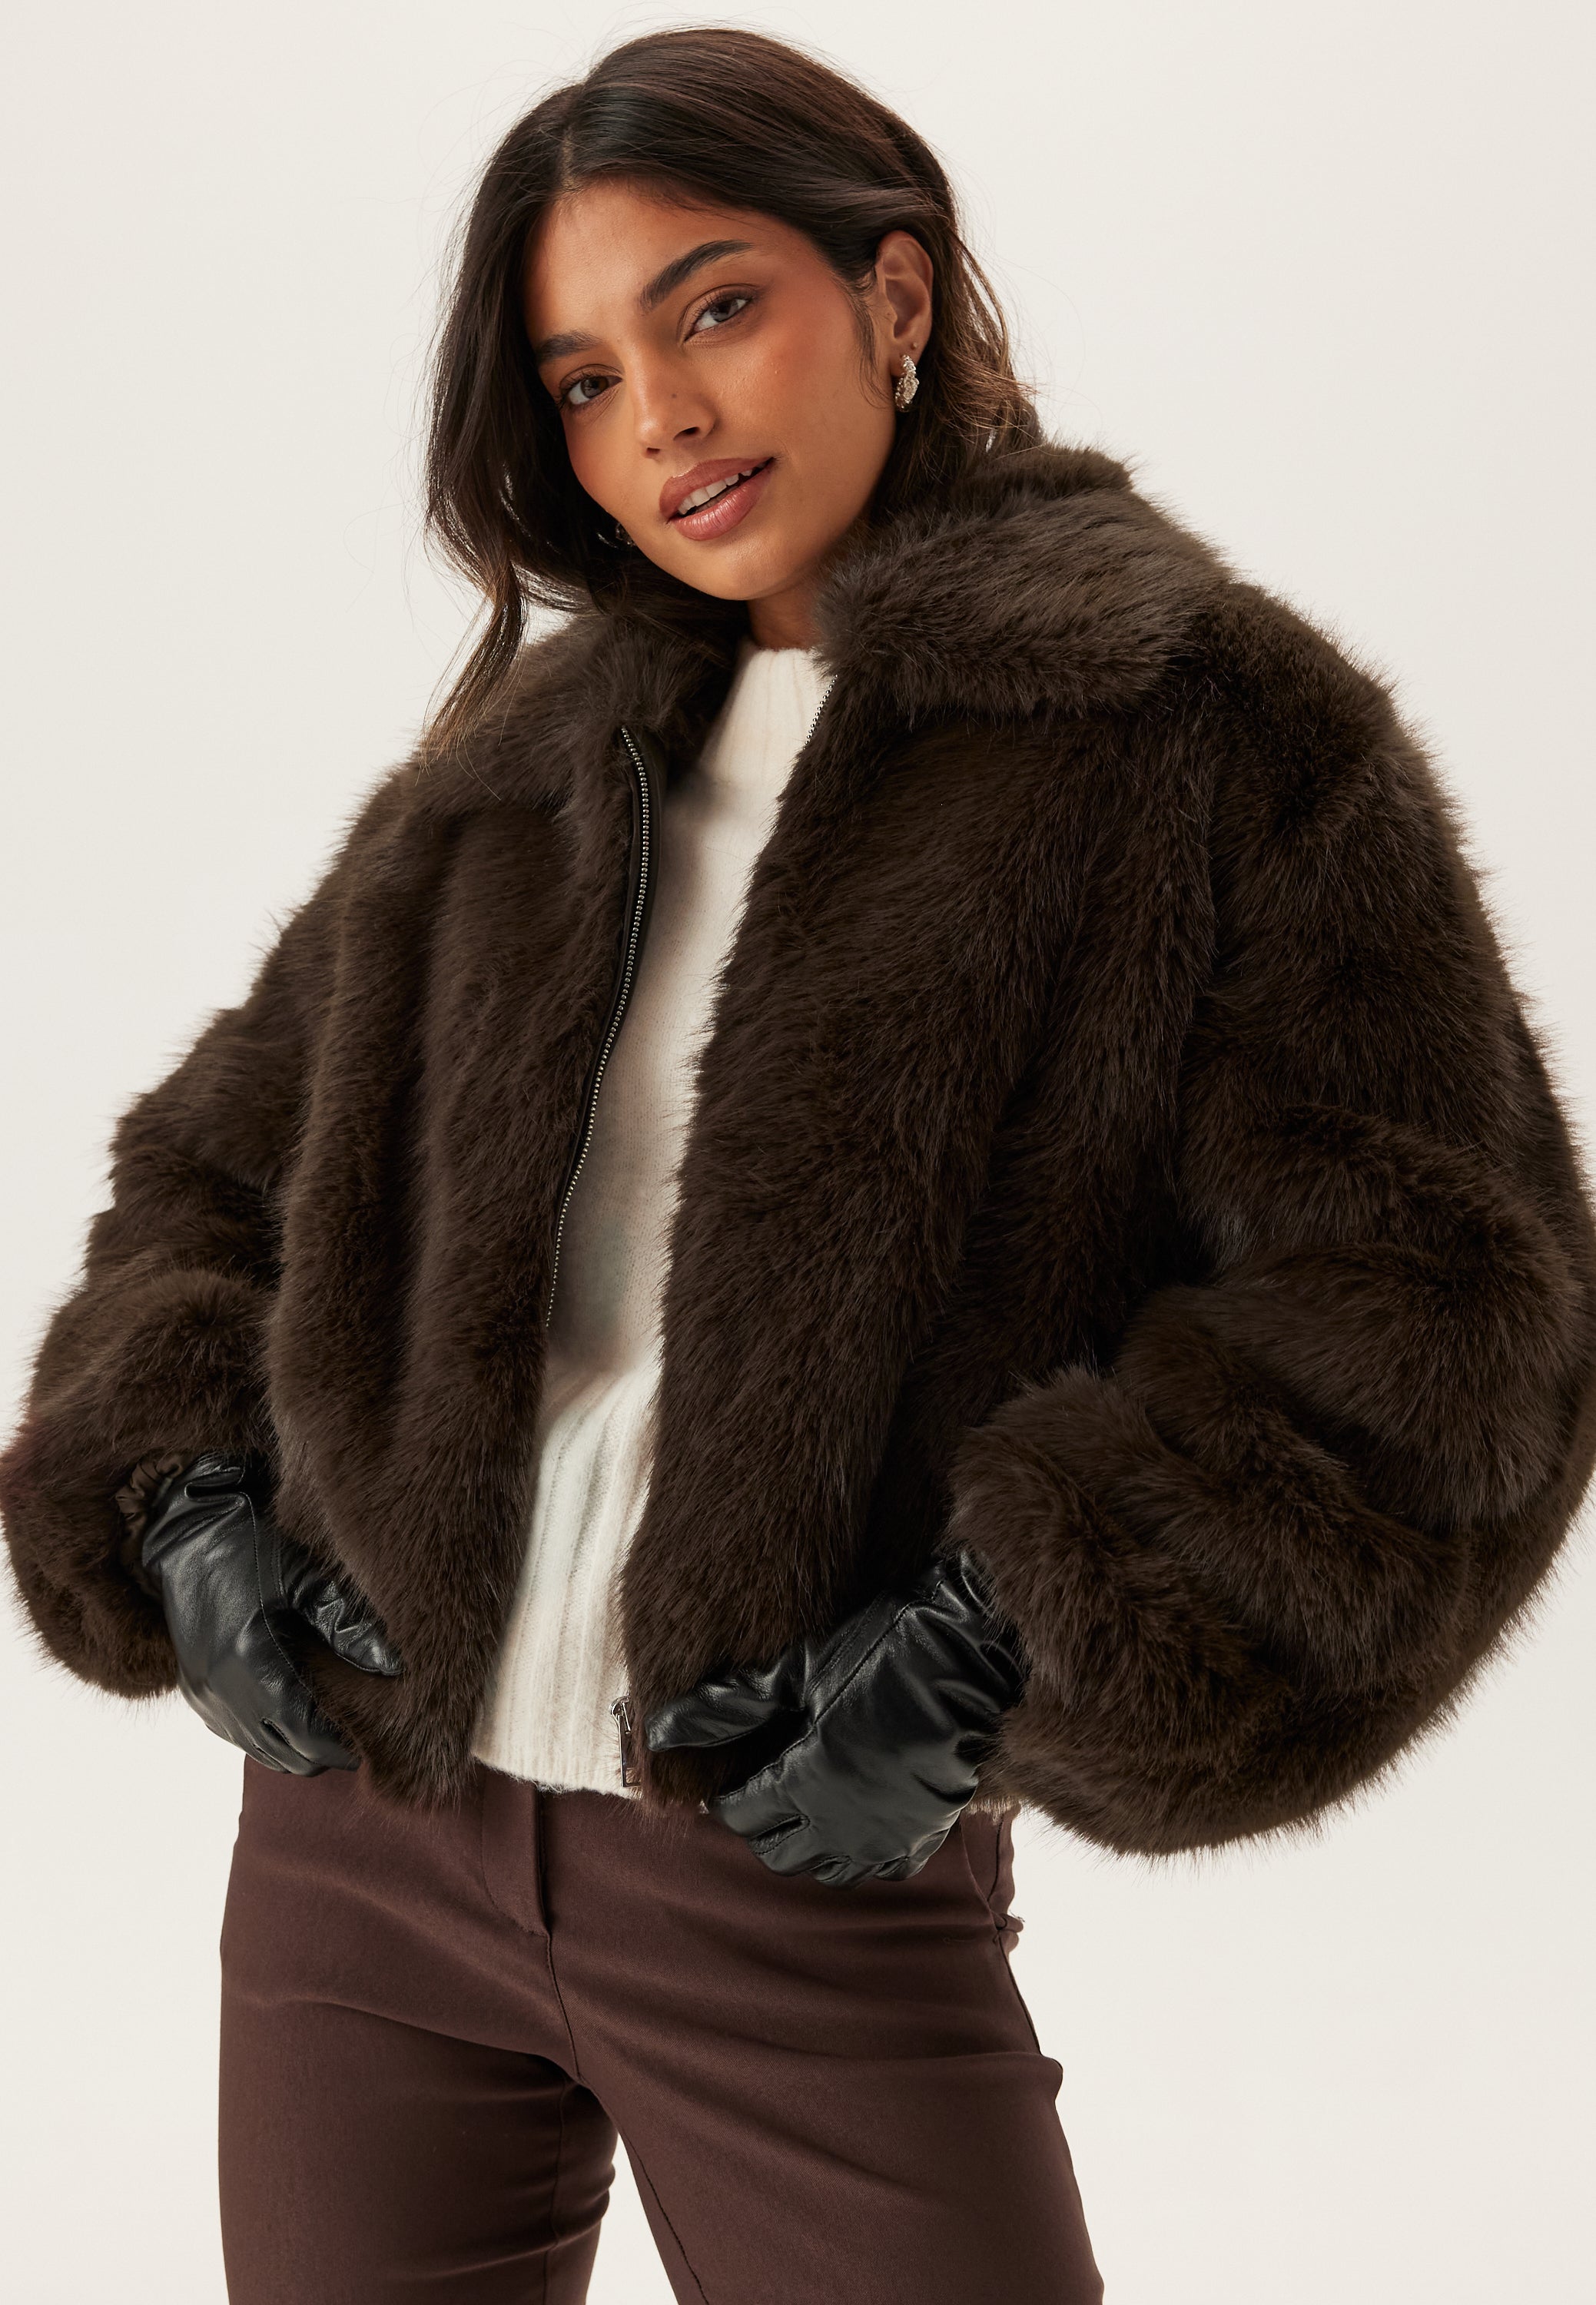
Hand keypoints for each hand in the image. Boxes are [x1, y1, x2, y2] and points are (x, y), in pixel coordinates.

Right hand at [140, 1451, 400, 1773]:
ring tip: (333, 1720)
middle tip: (362, 1728)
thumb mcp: (304, 1576)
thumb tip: (394, 1665)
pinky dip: (272, 1734)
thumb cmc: (250, 1548)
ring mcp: (205, 1696)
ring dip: (300, 1745)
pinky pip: (241, 1737)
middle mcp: (222, 1691)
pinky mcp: (197, 1694)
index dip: (344, 1740)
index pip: (307, 1732)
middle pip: (289, 1752)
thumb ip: (347, 1623)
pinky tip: (295, 1709)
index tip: (377, 1733)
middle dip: (328, 1747)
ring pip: (265, 1751)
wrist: (187, 1535)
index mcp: (249, 1662)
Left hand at [644, 1549, 1025, 1888]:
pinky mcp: (927, 1834)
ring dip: (805, 1843)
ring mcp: (890, 1835)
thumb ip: (726, 1706)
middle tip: (761, 1787)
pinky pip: (879, 1868)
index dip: (728, 1797)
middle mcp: (846, 1823)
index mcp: (808, 1782)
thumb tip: (656, 1731)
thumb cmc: (883, 1648)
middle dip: (760, 1824)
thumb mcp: (799, 1669)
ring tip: (802, 1802)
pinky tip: (852, 1813)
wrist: (974, 1647)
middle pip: (778, 1853)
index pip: (744, 1815)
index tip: (728, 1777)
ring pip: (827, 1869)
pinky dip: (857, 1851)